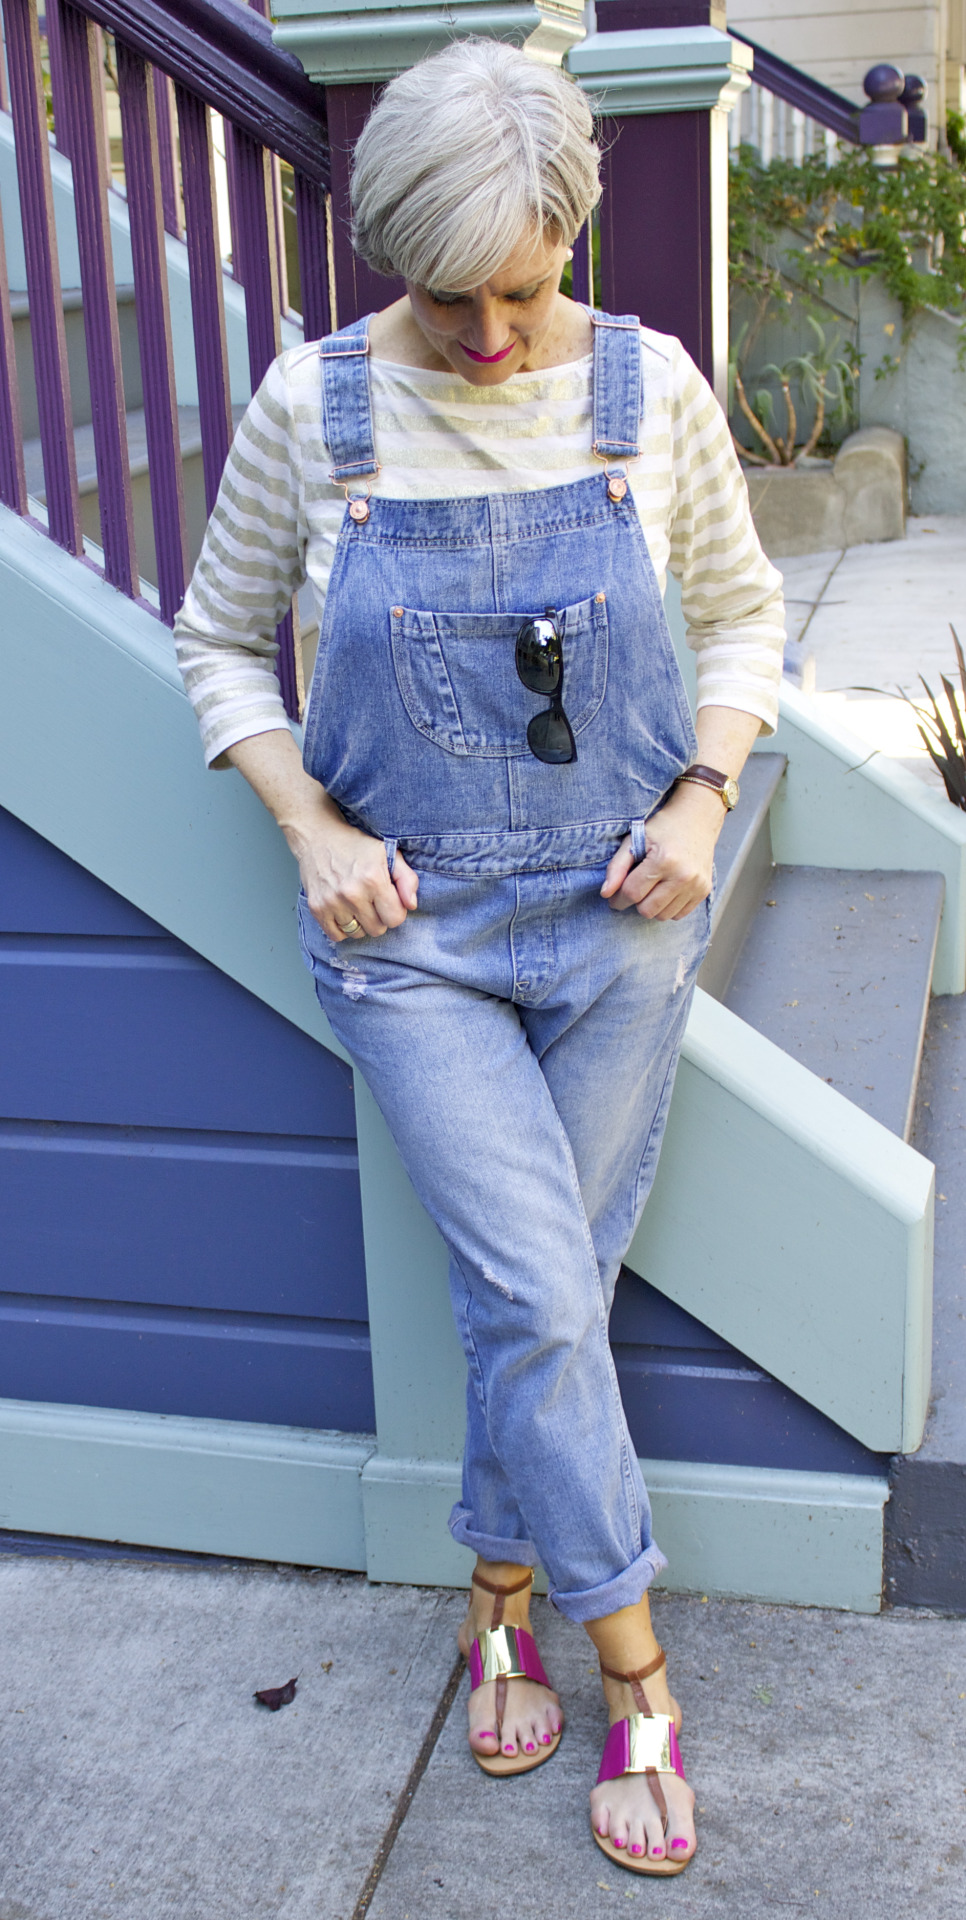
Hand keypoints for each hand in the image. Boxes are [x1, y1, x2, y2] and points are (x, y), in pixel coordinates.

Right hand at [293, 810, 418, 941]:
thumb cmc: (355, 845)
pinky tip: (343, 912)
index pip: (395, 919)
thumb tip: (412, 905)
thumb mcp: (387, 853)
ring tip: (356, 904)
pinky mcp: (317, 908)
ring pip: (357, 934)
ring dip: (360, 923)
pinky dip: (342, 928)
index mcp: (373, 879)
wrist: (317, 837)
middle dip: (378, 918)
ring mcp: (333, 902)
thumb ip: (407, 879)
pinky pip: (336, 935)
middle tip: (371, 901)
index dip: (395, 911)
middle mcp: (353, 894)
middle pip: (377, 929)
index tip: (387, 900)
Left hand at [601, 782, 723, 921]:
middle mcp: (683, 875)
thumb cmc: (662, 828)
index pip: (632, 893)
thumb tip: (605, 894)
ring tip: (652, 888)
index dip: (618, 899)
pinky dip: (668, 907)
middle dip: (635, 902)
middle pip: (647, 910)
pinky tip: (666, 890)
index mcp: (663, 860)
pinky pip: (678, 915)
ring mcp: (696, 885)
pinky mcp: (704, 891)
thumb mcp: (634, 839)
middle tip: (634, 890)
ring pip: (662, 916)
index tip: (614, 898)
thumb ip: (617, 867)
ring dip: (652, 906)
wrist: (697, 819)